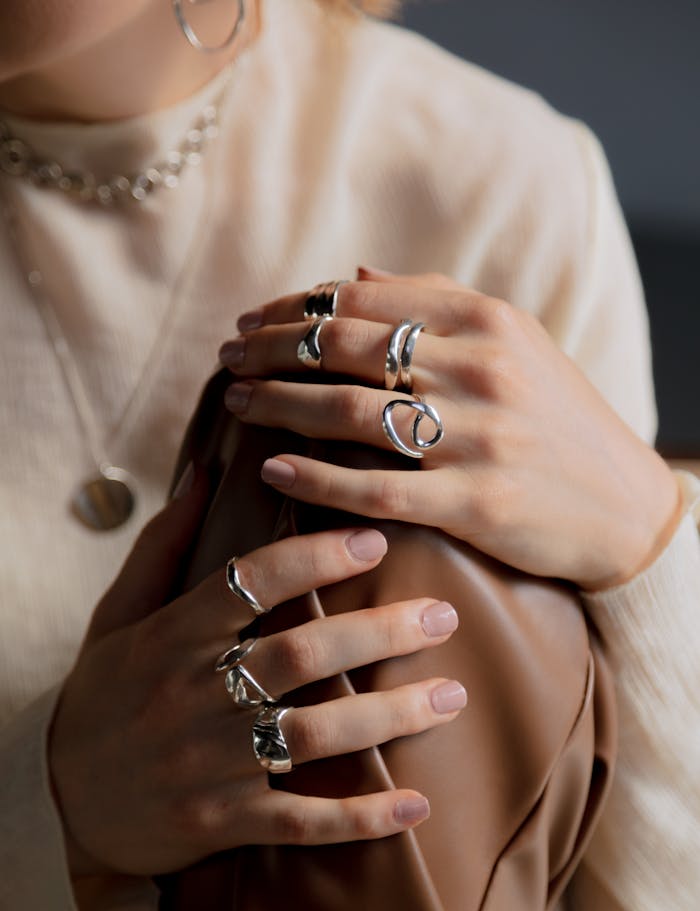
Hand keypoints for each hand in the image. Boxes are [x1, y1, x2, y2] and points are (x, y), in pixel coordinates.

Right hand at [50, 468, 462, 877]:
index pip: (250, 583)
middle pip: (300, 655)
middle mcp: (192, 696)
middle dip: (379, 632)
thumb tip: (207, 469)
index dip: (316, 557)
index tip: (376, 539)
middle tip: (444, 615)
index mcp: (170, 637)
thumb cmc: (101, 696)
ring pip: (313, 735)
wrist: (60, 802)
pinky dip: (360, 817)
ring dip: (390, 715)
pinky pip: (300, 823)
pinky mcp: (220, 822)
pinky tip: (415, 806)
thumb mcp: (118, 615)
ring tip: (452, 694)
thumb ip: (163, 545)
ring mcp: (208, 764)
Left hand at [220, 270, 680, 589]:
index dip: (294, 308)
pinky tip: (271, 469)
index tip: (252, 322)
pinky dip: (314, 478)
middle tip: (228, 359)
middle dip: (271, 350)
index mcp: (486, 320)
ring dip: (278, 404)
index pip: (364, 299)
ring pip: (349, 412)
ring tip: (235, 403)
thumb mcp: (515, 343)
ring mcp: (476, 438)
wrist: (624, 506)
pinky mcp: (473, 503)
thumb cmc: (558, 421)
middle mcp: (478, 369)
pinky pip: (374, 489)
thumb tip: (354, 272)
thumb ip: (436, 303)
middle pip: (344, 349)